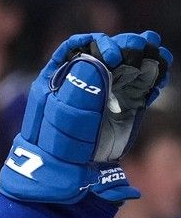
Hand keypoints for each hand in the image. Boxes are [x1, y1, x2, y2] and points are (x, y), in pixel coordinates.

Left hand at [0, 31, 171, 203]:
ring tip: (160, 55)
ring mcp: (106, 92)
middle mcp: (84, 80)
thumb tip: (98, 60)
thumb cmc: (58, 144)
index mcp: (60, 78)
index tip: (112, 55)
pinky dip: (153, 78)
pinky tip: (160, 78)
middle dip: (128, 45)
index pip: (77, 48)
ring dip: (146, 57)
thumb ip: (80, 86)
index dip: (96, 44)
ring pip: (128, 65)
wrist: (70, 173)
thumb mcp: (64, 114)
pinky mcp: (124, 105)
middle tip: (145, 46)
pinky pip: (141, 85)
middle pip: (107, 52)